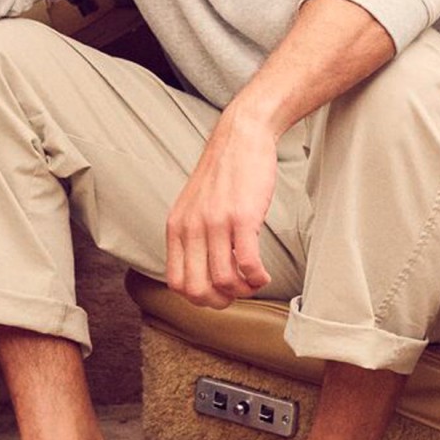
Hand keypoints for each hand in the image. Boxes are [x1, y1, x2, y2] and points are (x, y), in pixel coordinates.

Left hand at [166, 108, 277, 308]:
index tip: (218, 293)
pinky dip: (258, 279)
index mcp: (176, 228)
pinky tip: (263, 274)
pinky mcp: (242, 217)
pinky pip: (247, 265)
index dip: (198, 298)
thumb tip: (202, 272)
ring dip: (243, 292)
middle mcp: (191, 228)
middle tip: (238, 293)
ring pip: (224, 281)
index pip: (176, 283)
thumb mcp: (194, 205)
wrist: (241, 136)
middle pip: (197, 290)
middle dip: (220, 302)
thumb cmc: (224, 173)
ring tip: (254, 282)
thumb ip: (192, 235)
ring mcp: (215, 223)